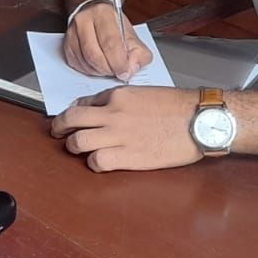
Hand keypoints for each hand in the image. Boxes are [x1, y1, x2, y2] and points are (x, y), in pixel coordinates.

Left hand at [49, 86, 200, 171]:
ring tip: (76, 150)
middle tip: (57, 133)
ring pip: (77, 142)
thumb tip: (104, 108)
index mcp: (119, 95)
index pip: (83, 103)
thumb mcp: (146, 93)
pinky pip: (97, 161)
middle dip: (59, 128)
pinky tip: (99, 162)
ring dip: (73, 147)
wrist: (200, 120)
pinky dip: (93, 163)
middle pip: (71, 120)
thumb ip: (123, 100)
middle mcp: (114, 113)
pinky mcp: (129, 156)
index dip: (73, 112)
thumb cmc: (179, 107)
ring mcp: (119, 135)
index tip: (72, 119)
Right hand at [63, 1, 152, 80]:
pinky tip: (98, 65)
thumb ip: (138, 52)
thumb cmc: (113, 25)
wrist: (94, 13)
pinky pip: (78, 65)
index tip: (125, 73)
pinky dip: (91, 70)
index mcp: (103, 13)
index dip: (118, 62)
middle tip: (117, 72)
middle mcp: (84, 20)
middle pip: (95, 55)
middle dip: (109, 69)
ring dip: (100, 71)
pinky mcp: (66, 45)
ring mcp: (72, 33)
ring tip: (109, 67)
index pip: (110, 43)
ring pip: (86, 62)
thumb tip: (131, 68)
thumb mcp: (132, 34)